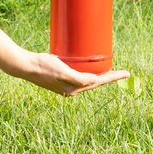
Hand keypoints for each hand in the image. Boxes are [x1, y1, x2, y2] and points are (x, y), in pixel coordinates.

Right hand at [12, 50, 129, 95]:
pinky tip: (90, 65)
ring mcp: (66, 83)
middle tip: (122, 72)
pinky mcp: (62, 76)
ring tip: (110, 69)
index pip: (99, 82)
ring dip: (99, 74)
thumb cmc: (44, 66)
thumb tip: (94, 81)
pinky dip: (88, 70)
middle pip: (96, 81)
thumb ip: (78, 78)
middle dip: (109, 76)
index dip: (113, 77)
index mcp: (74, 88)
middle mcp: (72, 88)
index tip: (126, 73)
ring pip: (88, 78)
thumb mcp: (63, 71)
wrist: (26, 65)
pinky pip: (80, 74)